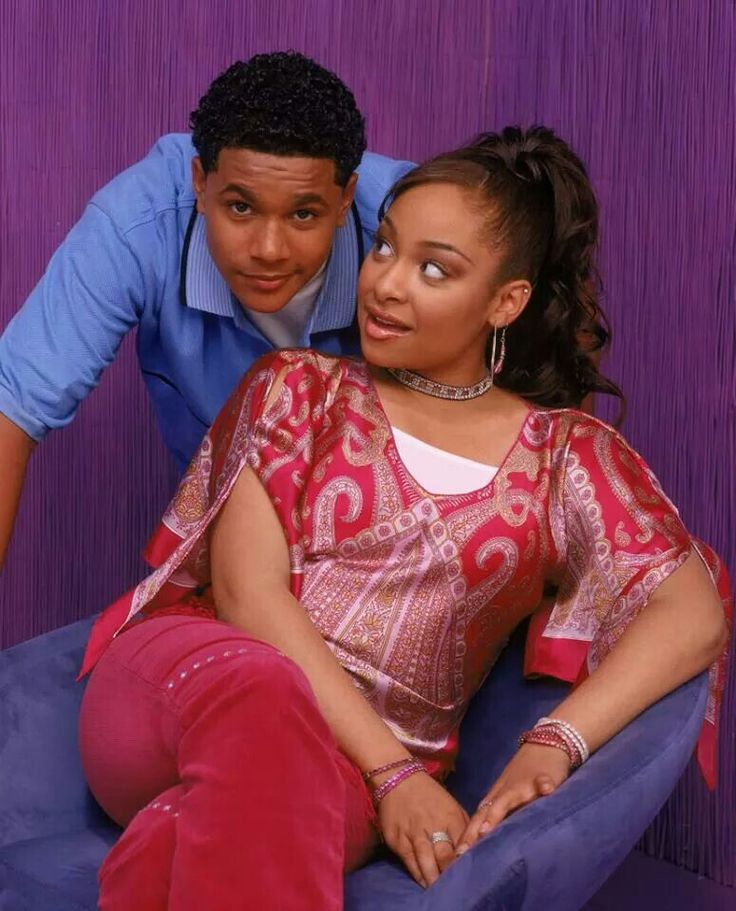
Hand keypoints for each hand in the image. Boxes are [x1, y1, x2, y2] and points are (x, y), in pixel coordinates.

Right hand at [377, 771, 468, 887]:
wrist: (398, 778)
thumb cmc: (430, 795)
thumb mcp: (452, 805)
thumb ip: (463, 826)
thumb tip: (474, 847)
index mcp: (450, 816)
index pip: (462, 845)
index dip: (465, 862)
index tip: (470, 875)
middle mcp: (432, 824)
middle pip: (445, 855)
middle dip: (450, 874)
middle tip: (456, 887)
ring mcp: (413, 832)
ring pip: (426, 860)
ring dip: (434, 878)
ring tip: (439, 889)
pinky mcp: (396, 838)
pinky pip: (409, 860)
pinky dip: (417, 874)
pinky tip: (424, 882)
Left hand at [456, 743, 569, 854]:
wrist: (545, 745)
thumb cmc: (525, 774)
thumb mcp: (510, 794)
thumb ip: (500, 812)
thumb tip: (487, 838)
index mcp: (497, 798)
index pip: (478, 819)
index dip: (467, 836)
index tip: (456, 856)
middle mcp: (506, 792)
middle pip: (487, 812)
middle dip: (475, 832)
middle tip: (463, 852)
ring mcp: (524, 784)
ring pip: (509, 797)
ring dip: (498, 812)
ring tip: (488, 828)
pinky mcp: (543, 776)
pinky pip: (543, 781)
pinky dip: (544, 785)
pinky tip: (547, 790)